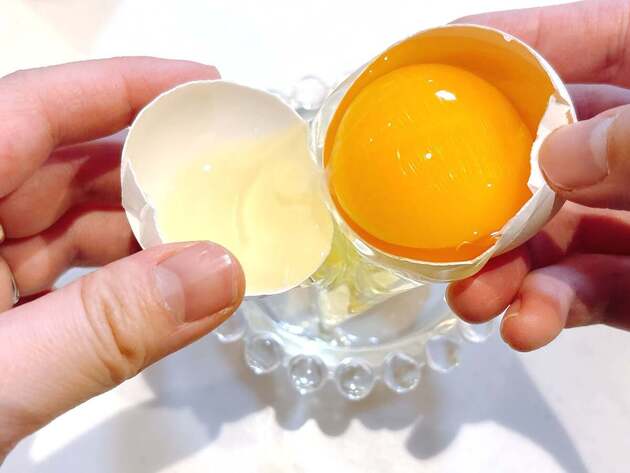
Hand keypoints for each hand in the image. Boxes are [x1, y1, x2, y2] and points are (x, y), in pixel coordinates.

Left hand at [0, 58, 244, 461]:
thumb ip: (104, 330)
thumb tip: (216, 275)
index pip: (31, 111)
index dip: (120, 87)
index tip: (197, 85)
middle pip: (61, 164)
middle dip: (147, 169)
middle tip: (217, 175)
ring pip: (68, 222)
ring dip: (140, 233)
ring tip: (205, 241)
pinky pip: (64, 270)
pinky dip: (117, 277)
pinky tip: (162, 288)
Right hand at [447, 0, 629, 350]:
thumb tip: (555, 158)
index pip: (581, 39)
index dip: (504, 42)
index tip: (434, 59)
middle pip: (541, 147)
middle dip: (482, 182)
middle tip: (438, 208)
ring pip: (548, 231)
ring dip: (502, 266)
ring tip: (473, 297)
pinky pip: (579, 289)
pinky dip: (545, 309)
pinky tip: (525, 325)